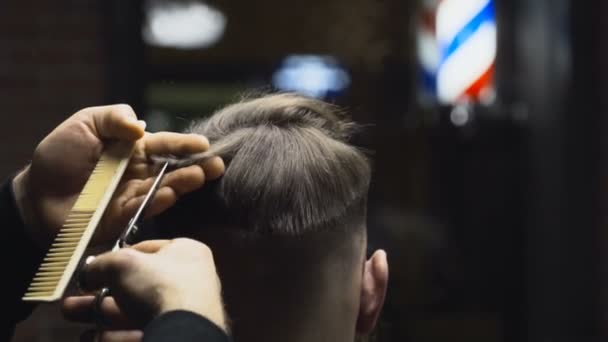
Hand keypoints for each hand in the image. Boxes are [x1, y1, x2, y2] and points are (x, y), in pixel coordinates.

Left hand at [12, 105, 223, 245]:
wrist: (36, 196)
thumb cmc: (59, 157)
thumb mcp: (84, 124)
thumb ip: (113, 118)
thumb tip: (141, 126)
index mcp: (132, 148)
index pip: (164, 144)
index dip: (184, 144)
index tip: (204, 144)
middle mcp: (139, 172)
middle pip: (173, 167)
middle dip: (197, 165)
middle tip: (216, 164)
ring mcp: (134, 195)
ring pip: (165, 187)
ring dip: (185, 182)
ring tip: (202, 175)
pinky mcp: (126, 216)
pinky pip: (146, 207)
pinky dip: (160, 200)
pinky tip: (172, 191)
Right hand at [62, 239, 226, 338]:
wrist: (183, 333)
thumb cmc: (160, 287)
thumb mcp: (122, 263)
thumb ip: (101, 264)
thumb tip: (88, 274)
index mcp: (186, 253)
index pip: (148, 249)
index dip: (118, 256)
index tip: (95, 267)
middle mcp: (187, 281)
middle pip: (135, 286)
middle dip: (100, 293)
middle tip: (75, 297)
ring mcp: (181, 311)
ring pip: (133, 312)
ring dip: (99, 314)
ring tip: (72, 314)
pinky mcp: (173, 333)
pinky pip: (139, 332)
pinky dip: (116, 336)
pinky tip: (94, 336)